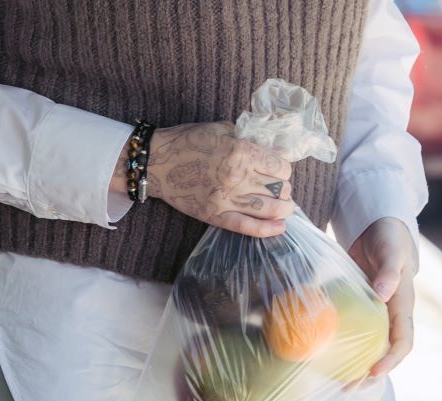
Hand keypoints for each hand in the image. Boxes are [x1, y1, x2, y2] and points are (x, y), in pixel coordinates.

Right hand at [113, 122, 294, 235]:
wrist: (157, 162)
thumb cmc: (189, 141)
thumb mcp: (223, 129)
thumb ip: (250, 139)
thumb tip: (276, 151)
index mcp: (241, 151)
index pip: (280, 167)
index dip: (284, 169)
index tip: (278, 170)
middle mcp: (237, 176)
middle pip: (279, 188)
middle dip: (284, 189)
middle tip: (280, 188)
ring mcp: (226, 198)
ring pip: (269, 209)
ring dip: (283, 209)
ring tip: (285, 207)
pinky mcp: (214, 215)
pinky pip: (246, 226)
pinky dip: (266, 230)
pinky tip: (280, 228)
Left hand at [347, 217, 417, 376]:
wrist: (379, 230)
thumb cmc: (389, 240)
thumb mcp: (391, 252)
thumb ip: (389, 272)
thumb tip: (382, 293)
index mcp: (403, 305)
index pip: (403, 340)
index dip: (391, 359)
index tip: (374, 372)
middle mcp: (391, 314)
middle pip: (384, 351)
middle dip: (369, 373)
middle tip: (348, 388)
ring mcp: (376, 313)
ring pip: (368, 345)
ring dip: (354, 365)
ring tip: (335, 382)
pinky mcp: (360, 308)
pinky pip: (352, 331)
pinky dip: (342, 345)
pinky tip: (323, 354)